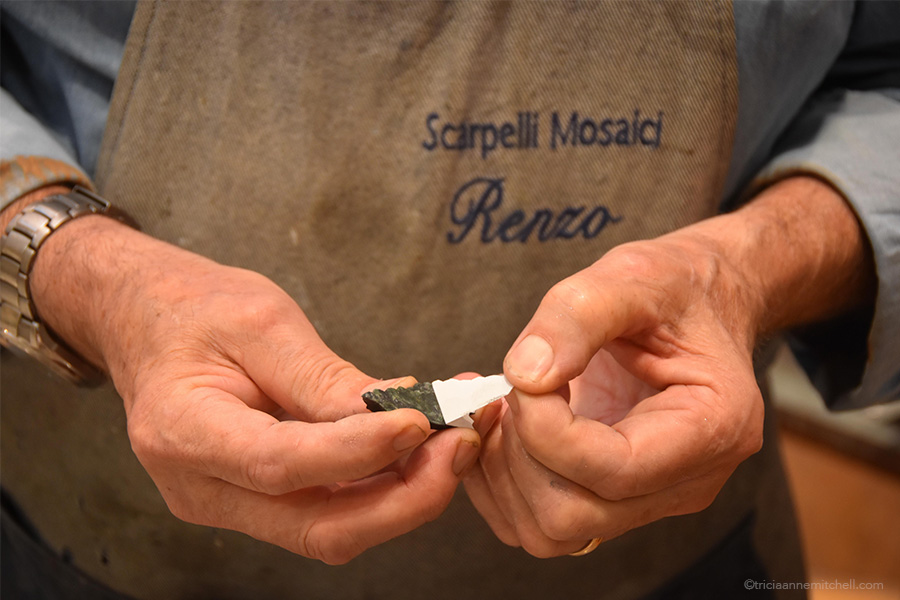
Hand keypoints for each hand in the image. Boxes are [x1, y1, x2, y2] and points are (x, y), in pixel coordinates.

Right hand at [28, 215, 480, 563]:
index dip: (359, 451)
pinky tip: (427, 445)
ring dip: (409, 492)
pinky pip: (333, 508)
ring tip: (460, 436)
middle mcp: (203, 487)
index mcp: (182, 432)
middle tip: (463, 441)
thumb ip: (322, 377)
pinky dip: (388, 484)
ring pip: (335, 528)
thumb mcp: (259, 320)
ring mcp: (231, 503)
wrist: (149, 323)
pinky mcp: (261, 500)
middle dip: (406, 496)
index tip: (422, 421)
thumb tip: (399, 413)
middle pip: (319, 526)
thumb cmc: (195, 310)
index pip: (280, 463)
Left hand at [464, 177, 874, 556]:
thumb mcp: (633, 276)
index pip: (613, 469)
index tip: (525, 375)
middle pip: (573, 515)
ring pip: (548, 530)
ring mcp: (648, 497)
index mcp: (712, 427)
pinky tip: (503, 426)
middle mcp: (686, 480)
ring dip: (503, 472)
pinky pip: (540, 521)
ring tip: (504, 407)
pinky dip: (500, 482)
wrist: (696, 304)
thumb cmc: (674, 289)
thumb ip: (577, 316)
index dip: (546, 429)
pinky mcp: (611, 496)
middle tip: (512, 392)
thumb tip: (525, 373)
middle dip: (520, 452)